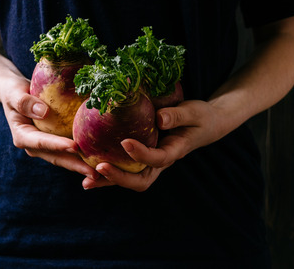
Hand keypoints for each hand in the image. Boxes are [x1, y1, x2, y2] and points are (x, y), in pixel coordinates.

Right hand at [0, 76, 99, 180]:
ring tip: (101, 173)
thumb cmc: (14, 91)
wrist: (17, 94)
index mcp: (23, 136)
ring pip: (65, 159)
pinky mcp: (55, 144)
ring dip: (82, 166)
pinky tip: (100, 160)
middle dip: (75, 166)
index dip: (58, 145)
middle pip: (57, 157)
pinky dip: (83, 157)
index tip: (75, 147)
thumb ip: (24, 102)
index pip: (42, 142)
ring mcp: (45, 148)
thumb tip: (43, 112)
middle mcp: (34, 147)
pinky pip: (70, 152)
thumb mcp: (14, 92)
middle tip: (94, 173)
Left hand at [82, 100, 224, 190]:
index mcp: (175, 151)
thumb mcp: (194, 112)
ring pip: (130, 179)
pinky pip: (126, 169)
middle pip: (141, 180)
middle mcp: (161, 162)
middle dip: (120, 178)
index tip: (125, 142)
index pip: (157, 158)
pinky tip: (89, 167)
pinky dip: (108, 172)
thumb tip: (159, 119)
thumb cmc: (201, 117)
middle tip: (100, 168)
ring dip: (109, 181)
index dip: (141, 154)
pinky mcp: (143, 158)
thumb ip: (178, 115)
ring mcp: (152, 163)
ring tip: (86, 181)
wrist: (207, 124)